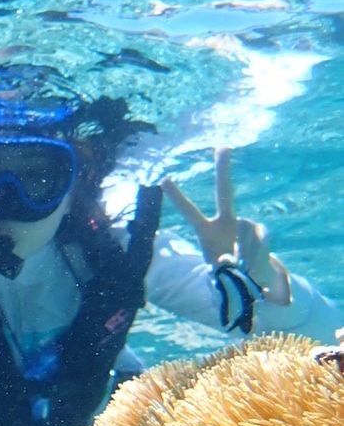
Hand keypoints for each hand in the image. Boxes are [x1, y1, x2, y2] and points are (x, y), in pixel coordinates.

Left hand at [161, 147, 290, 304]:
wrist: (251, 279)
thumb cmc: (226, 270)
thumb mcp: (216, 270)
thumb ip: (221, 262)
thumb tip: (236, 249)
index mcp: (206, 230)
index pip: (189, 211)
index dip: (177, 197)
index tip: (164, 179)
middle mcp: (225, 222)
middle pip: (224, 193)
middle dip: (224, 170)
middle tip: (223, 146)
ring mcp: (245, 225)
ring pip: (244, 231)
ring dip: (242, 252)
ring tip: (239, 263)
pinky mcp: (261, 232)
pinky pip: (258, 241)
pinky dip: (254, 254)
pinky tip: (252, 261)